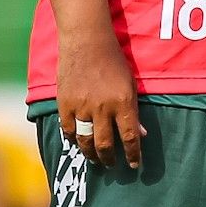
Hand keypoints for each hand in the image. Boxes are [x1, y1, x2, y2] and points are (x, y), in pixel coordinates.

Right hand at [59, 29, 144, 169]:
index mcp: (123, 102)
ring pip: (85, 142)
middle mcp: (102, 107)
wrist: (86, 41)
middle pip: (105, 145)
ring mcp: (81, 106)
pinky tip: (78, 142)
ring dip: (91, 154)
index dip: (133, 155)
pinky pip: (68, 130)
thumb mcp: (130, 84)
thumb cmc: (113, 60)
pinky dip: (73, 139)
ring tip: (95, 158)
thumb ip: (134, 110)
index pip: (130, 137)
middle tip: (110, 164)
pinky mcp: (64, 103)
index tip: (134, 165)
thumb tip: (141, 134)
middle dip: (109, 160)